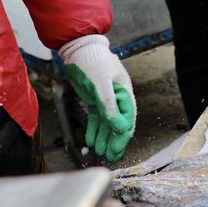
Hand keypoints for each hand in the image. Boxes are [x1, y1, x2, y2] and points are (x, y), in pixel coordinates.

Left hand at [60, 34, 135, 161]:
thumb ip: (109, 105)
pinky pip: (96, 119)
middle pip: (118, 123)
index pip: (128, 118)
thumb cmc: (94, 62)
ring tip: (100, 152)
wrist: (79, 50)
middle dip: (114, 140)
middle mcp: (117, 98)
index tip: (117, 147)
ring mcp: (105, 100)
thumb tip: (118, 126)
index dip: (123, 134)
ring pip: (106, 123)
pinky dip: (94, 130)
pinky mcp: (95, 100)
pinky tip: (91, 141)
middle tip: (110, 156)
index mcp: (124, 92)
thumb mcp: (102, 83)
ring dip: (104, 138)